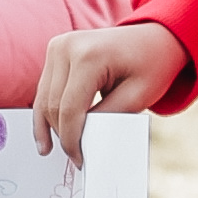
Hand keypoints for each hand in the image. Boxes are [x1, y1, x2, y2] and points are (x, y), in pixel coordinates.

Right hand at [31, 19, 186, 148]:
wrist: (153, 37)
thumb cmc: (151, 65)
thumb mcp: (138, 96)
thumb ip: (109, 118)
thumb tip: (83, 142)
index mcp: (89, 55)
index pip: (70, 108)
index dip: (71, 139)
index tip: (80, 160)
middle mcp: (67, 46)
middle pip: (53, 104)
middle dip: (62, 135)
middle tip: (75, 158)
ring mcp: (58, 45)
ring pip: (44, 98)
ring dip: (49, 125)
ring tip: (52, 149)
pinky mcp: (55, 50)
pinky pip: (45, 88)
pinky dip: (46, 111)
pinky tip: (45, 134)